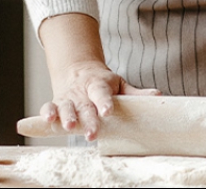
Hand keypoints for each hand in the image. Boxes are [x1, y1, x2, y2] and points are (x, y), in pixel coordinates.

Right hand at [41, 61, 158, 140]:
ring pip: (66, 106)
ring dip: (66, 116)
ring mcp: (68, 97)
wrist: (79, 72)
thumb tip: (158, 96)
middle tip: (92, 133)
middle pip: (84, 105)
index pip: (102, 93)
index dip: (104, 102)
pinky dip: (47, 113)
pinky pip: (49, 106)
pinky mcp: (56, 103)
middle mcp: (82, 92)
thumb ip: (136, 93)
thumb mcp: (120, 85)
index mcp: (99, 85)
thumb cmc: (104, 83)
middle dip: (87, 119)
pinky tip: (48, 120)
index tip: (108, 111)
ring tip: (69, 127)